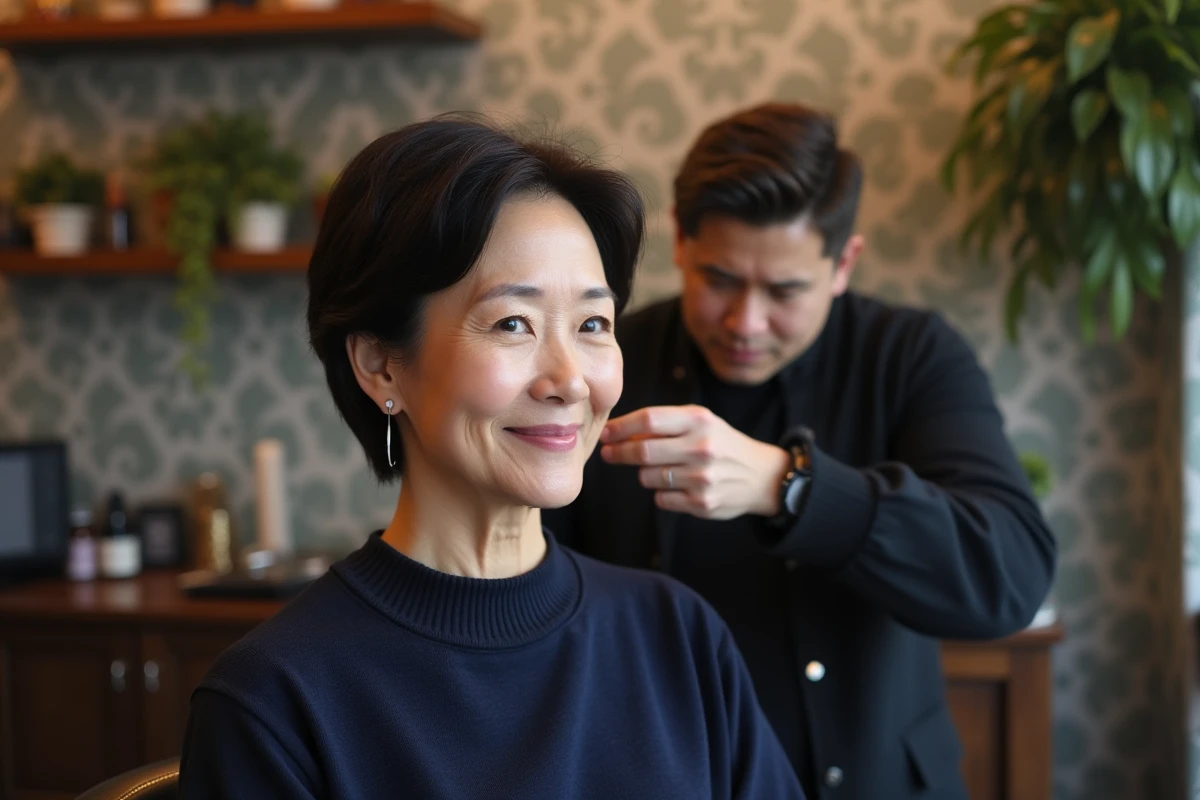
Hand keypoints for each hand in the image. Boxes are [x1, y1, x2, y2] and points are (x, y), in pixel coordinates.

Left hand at [600, 405, 790, 519]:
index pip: (648, 420)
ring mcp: (702, 477)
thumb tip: (620, 433)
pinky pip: (661, 498)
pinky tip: (678, 486)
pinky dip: (662, 493)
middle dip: (618, 453)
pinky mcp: (702, 503)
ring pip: (648, 477)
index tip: (606, 434)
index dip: (620, 428)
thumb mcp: (701, 423)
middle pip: (642, 451)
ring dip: (645, 474)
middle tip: (608, 453)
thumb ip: (665, 425)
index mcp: (699, 421)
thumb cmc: (721, 444)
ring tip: (661, 470)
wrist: (761, 475)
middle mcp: (702, 447)